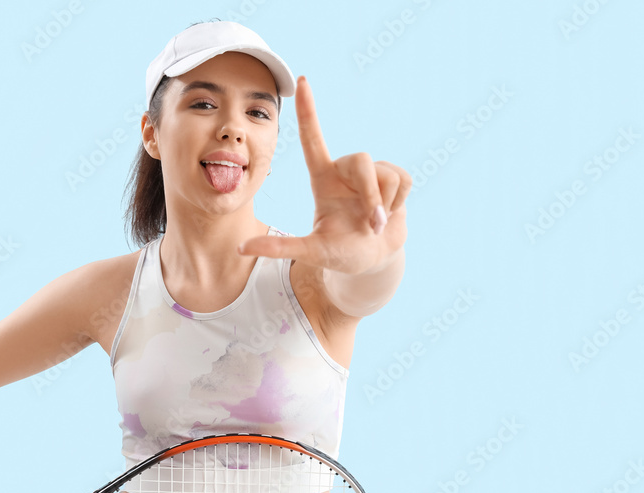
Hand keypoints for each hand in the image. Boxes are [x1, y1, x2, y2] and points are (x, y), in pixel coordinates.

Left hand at [238, 75, 409, 275]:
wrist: (374, 260)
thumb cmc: (340, 253)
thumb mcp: (310, 250)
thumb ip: (279, 247)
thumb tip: (239, 248)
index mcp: (322, 178)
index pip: (313, 139)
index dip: (308, 110)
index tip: (301, 81)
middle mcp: (346, 170)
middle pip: (362, 160)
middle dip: (371, 196)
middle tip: (371, 224)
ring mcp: (372, 173)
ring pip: (386, 174)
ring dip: (385, 205)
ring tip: (376, 223)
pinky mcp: (396, 178)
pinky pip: (404, 181)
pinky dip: (399, 205)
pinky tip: (391, 214)